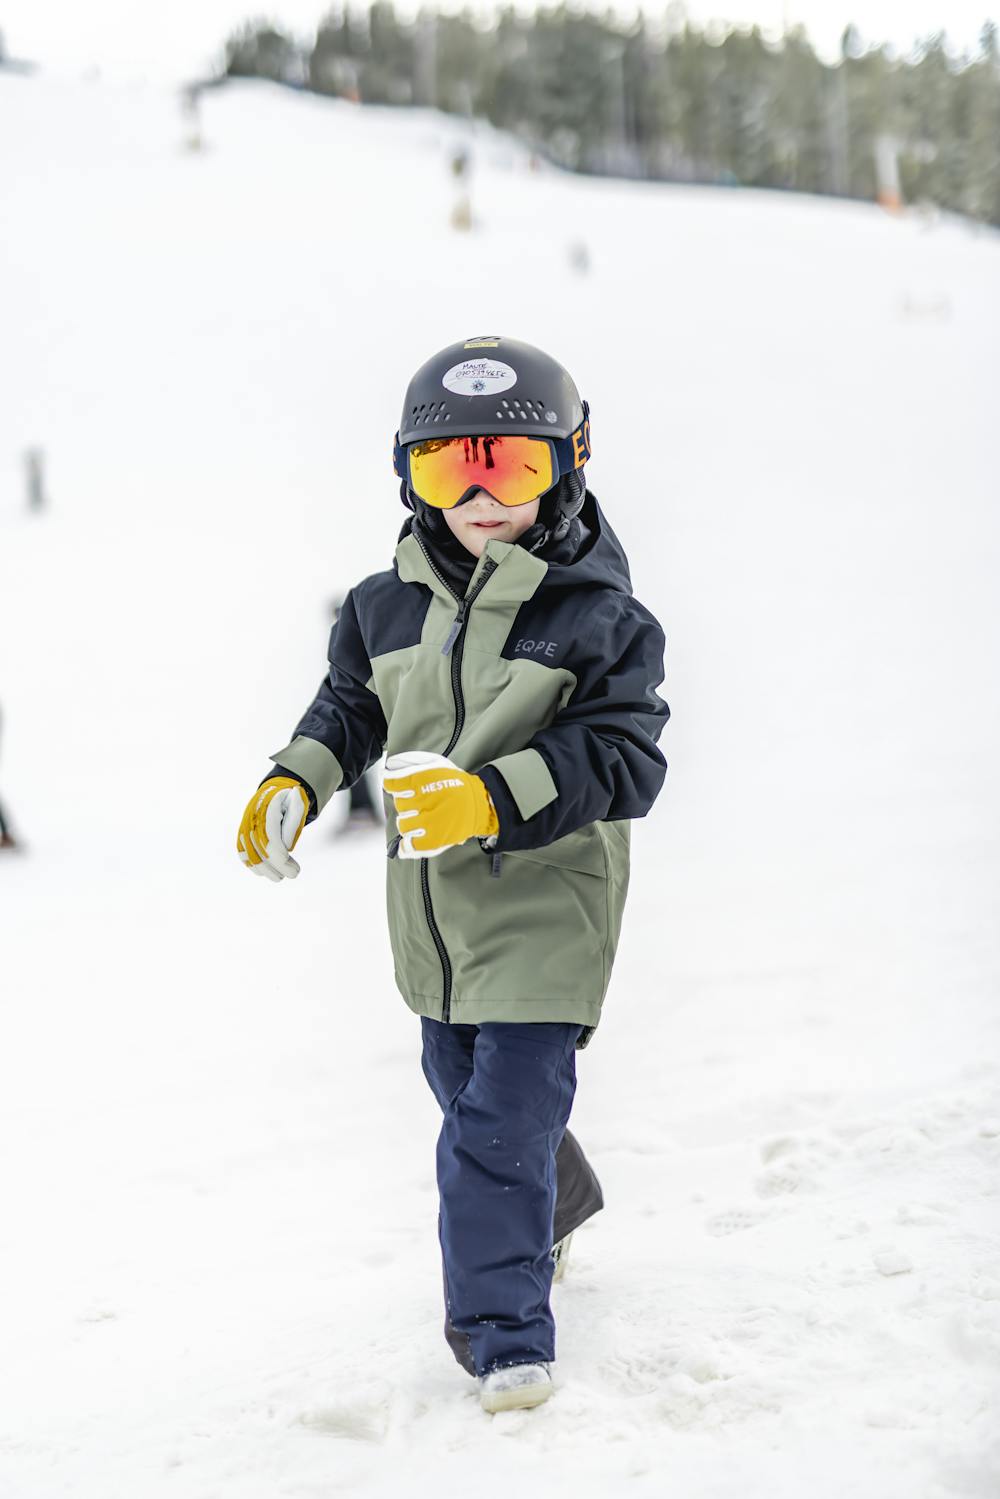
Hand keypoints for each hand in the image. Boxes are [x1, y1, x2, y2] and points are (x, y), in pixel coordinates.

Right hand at [236, 777, 308, 880]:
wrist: (271, 793)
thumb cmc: (287, 801)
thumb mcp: (297, 804)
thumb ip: (293, 821)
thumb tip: (287, 846)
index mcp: (266, 811)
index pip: (270, 839)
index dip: (280, 857)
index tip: (294, 868)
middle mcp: (251, 821)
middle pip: (260, 851)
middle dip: (277, 867)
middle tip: (294, 874)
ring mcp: (244, 830)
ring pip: (251, 857)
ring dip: (267, 871)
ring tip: (282, 876)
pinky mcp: (242, 838)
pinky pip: (244, 856)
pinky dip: (255, 867)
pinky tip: (268, 873)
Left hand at [382, 750, 497, 858]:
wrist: (480, 803)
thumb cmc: (457, 785)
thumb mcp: (436, 764)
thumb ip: (412, 763)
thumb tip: (389, 767)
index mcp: (422, 781)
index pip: (393, 783)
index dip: (391, 784)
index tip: (394, 785)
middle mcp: (422, 801)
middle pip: (399, 804)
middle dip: (406, 803)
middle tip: (419, 803)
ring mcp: (427, 822)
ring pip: (403, 824)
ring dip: (408, 821)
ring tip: (420, 819)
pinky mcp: (432, 840)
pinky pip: (410, 845)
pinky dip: (406, 846)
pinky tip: (408, 843)